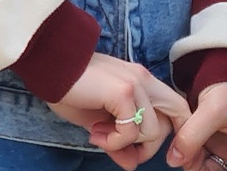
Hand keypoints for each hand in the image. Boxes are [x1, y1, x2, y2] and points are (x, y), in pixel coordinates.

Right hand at [50, 54, 191, 166]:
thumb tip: (132, 164)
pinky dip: (113, 141)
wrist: (49, 65)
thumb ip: (119, 140)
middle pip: (177, 117)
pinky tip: (93, 133)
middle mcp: (144, 80)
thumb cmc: (70, 88)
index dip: (177, 132)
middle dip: (154, 145)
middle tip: (126, 152)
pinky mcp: (124, 92)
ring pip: (153, 132)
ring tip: (98, 135)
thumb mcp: (98, 120)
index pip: (177, 107)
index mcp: (142, 82)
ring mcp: (136, 84)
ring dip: (125, 143)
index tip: (153, 152)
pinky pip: (131, 132)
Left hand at [167, 78, 226, 170]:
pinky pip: (199, 156)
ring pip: (207, 169)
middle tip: (186, 156)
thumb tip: (175, 159)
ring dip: (192, 161)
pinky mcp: (212, 142)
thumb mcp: (214, 108)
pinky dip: (188, 152)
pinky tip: (181, 144)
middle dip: (201, 169)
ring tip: (181, 148)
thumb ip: (193, 135)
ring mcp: (226, 149)